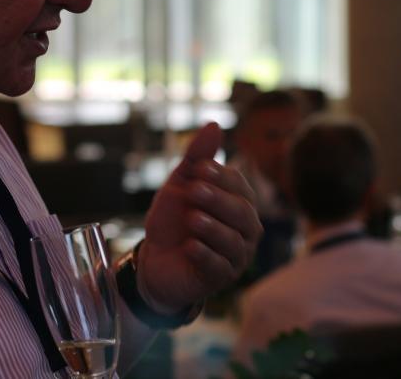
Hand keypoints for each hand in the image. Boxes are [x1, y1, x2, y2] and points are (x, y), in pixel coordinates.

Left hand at [138, 122, 261, 312]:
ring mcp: (236, 255)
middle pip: (242, 212)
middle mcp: (245, 228)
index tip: (197, 168)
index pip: (239, 186)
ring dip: (212, 228)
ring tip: (192, 219)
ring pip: (234, 241)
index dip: (220, 176)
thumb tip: (213, 124)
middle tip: (193, 190)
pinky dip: (205, 255)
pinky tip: (190, 246)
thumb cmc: (173, 219)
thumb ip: (197, 157)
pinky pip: (220, 267)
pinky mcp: (221, 278)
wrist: (155, 258)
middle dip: (217, 200)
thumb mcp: (180, 184)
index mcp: (238, 201)